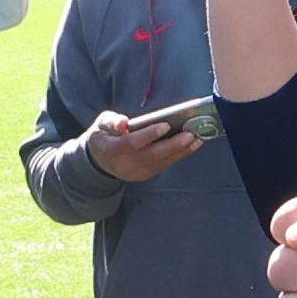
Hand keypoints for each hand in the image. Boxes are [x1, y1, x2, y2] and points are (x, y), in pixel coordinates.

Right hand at [85, 107, 202, 184]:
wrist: (99, 160)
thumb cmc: (103, 136)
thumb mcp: (101, 124)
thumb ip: (112, 122)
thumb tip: (123, 123)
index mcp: (111, 150)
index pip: (132, 143)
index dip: (149, 134)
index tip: (166, 125)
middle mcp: (124, 165)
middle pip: (152, 155)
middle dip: (173, 145)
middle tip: (190, 134)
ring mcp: (136, 173)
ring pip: (161, 162)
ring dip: (182, 151)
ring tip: (198, 139)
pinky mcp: (145, 175)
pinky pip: (164, 165)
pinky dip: (179, 155)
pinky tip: (192, 145)